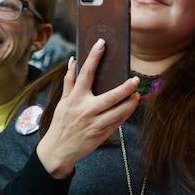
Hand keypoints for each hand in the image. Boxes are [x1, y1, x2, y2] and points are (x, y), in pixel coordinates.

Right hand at [37, 38, 139, 177]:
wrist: (58, 150)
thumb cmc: (61, 123)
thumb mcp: (63, 101)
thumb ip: (69, 81)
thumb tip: (73, 61)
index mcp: (75, 98)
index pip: (86, 73)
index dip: (94, 57)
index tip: (102, 43)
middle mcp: (86, 110)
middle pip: (111, 96)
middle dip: (126, 87)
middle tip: (136, 79)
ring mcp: (95, 123)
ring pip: (119, 111)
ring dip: (131, 102)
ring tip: (137, 94)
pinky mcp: (101, 134)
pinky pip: (118, 122)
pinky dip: (126, 114)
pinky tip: (131, 107)